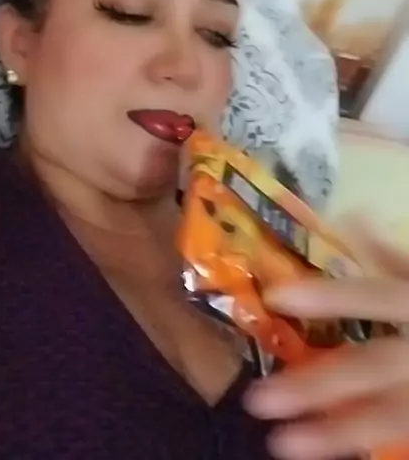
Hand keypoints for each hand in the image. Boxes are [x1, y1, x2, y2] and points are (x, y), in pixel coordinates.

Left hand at [244, 226, 408, 459]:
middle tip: (257, 399)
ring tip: (281, 444)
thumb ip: (397, 254)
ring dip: (334, 434)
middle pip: (371, 367)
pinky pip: (401, 436)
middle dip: (316, 385)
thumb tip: (352, 216)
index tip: (276, 297)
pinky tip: (325, 453)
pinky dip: (363, 444)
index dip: (328, 296)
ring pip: (387, 418)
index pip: (375, 297)